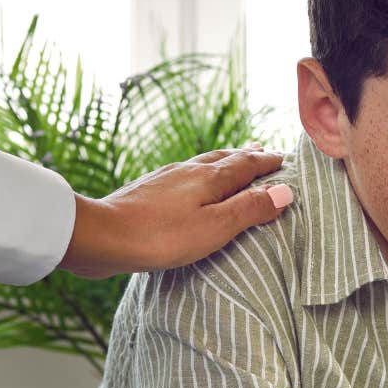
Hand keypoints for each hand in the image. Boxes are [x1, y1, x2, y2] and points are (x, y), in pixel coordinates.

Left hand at [62, 147, 291, 277]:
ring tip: (232, 160)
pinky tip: (189, 181)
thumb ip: (249, 209)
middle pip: (224, 157)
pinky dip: (199, 174)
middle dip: (245, 155)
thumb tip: (285, 190)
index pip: (246, 165)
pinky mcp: (147, 189)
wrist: (101, 236)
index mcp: (209, 177)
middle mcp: (188, 170)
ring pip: (202, 163)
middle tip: (261, 150)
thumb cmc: (160, 236)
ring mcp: (165, 178)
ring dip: (222, 161)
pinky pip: (183, 175)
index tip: (284, 159)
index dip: (267, 163)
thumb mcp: (215, 228)